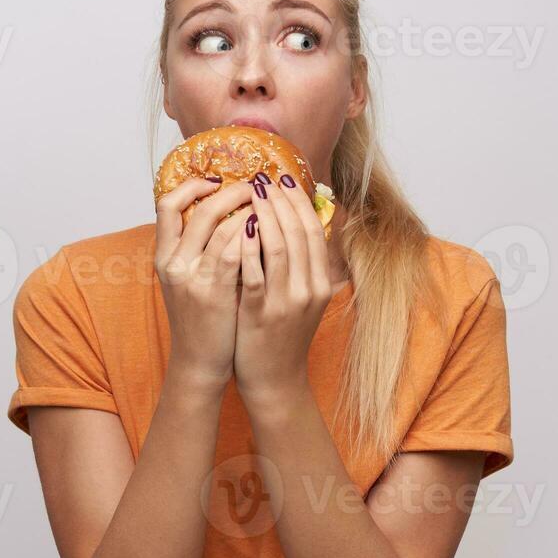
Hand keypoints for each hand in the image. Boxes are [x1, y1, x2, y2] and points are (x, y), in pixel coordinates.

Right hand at [153, 178, 254, 388]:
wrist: (200, 363)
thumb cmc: (203, 320)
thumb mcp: (190, 280)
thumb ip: (199, 250)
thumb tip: (226, 214)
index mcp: (164, 256)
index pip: (167, 205)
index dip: (192, 186)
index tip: (217, 181)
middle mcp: (172, 263)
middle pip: (199, 209)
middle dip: (232, 192)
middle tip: (256, 187)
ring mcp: (191, 278)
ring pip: (220, 225)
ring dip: (248, 209)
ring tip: (268, 204)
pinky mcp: (213, 292)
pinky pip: (233, 251)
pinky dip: (251, 235)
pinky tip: (268, 230)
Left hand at [234, 171, 335, 404]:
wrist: (274, 380)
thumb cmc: (281, 336)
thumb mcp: (301, 300)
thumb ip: (300, 266)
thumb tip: (293, 226)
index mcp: (320, 283)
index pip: (313, 231)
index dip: (298, 202)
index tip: (283, 179)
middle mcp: (309, 290)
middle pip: (299, 232)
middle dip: (281, 200)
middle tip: (264, 177)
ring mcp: (287, 302)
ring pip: (280, 246)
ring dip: (264, 214)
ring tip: (250, 193)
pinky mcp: (262, 313)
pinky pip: (256, 272)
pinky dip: (248, 246)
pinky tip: (237, 227)